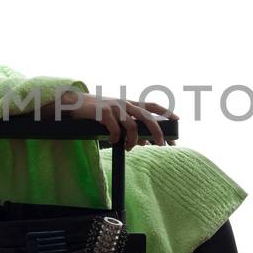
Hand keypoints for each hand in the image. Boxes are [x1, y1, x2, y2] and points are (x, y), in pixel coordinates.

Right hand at [55, 89, 173, 149]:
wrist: (74, 105)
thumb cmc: (97, 114)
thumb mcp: (115, 118)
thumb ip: (130, 128)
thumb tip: (144, 142)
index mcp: (129, 104)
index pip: (151, 105)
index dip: (165, 111)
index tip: (178, 119)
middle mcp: (124, 104)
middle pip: (146, 117)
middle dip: (156, 131)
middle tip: (161, 144)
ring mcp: (114, 107)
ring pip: (131, 125)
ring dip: (133, 140)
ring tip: (130, 148)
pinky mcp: (102, 112)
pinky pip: (114, 128)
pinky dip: (115, 138)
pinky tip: (113, 142)